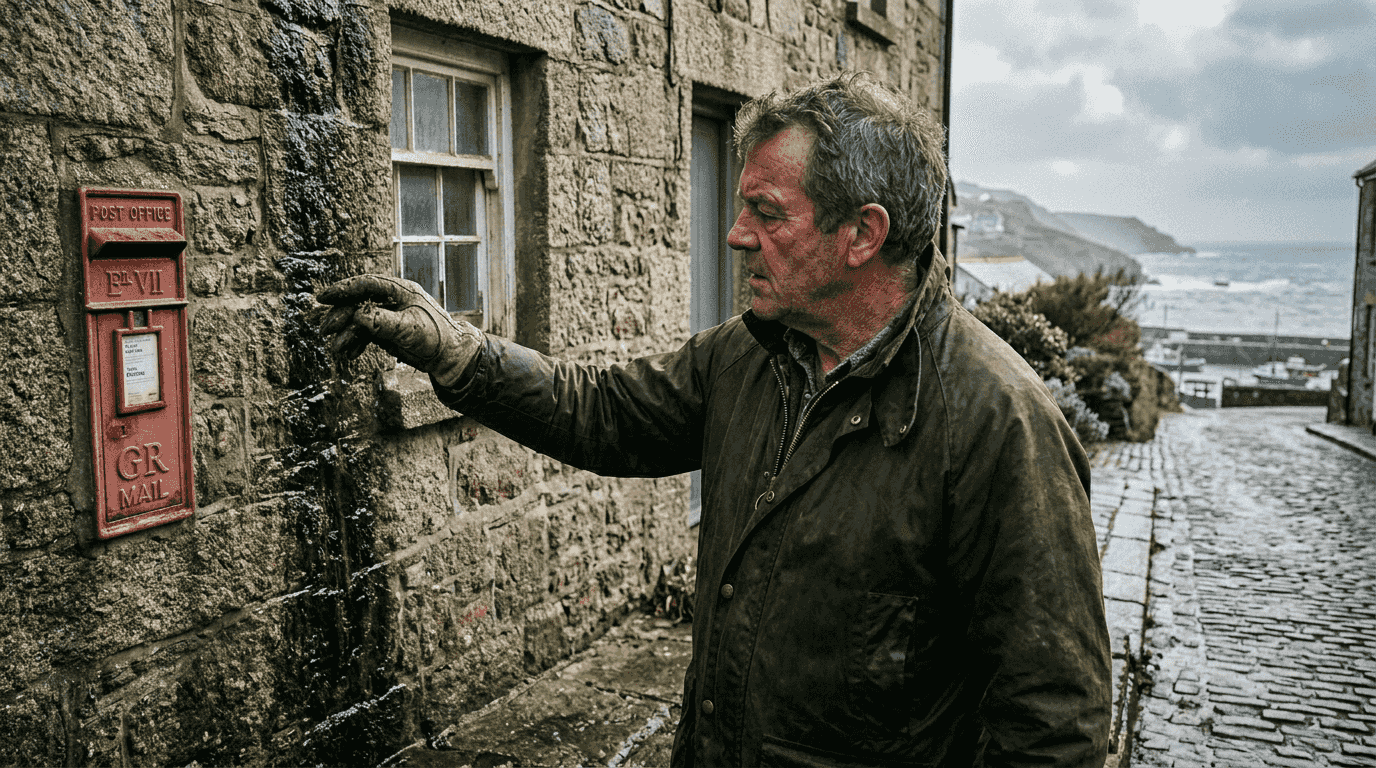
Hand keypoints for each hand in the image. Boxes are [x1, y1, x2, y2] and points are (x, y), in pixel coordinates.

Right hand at [316, 275, 483, 387]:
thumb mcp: (410, 329)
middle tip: (325, 330)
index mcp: (400, 290)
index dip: (344, 289)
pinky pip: (365, 333)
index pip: (367, 284)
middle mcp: (392, 299)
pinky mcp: (386, 330)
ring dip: (346, 333)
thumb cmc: (435, 337)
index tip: (324, 297)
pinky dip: (356, 342)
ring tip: (336, 348)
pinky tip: (349, 353)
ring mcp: (388, 314)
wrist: (448, 356)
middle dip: (340, 316)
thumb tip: (357, 315)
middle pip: (358, 302)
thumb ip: (383, 322)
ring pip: (359, 319)